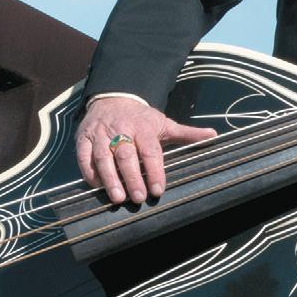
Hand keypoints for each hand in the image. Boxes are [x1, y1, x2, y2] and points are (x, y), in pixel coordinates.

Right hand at [75, 95, 216, 204]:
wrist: (112, 98)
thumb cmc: (141, 117)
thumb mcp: (164, 123)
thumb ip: (186, 133)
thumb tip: (213, 135)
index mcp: (143, 127)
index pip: (150, 151)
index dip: (155, 171)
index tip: (159, 189)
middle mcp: (121, 129)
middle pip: (126, 155)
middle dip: (133, 178)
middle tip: (139, 197)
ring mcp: (100, 134)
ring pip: (103, 157)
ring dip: (111, 178)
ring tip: (118, 198)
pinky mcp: (83, 138)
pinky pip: (84, 157)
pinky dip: (90, 172)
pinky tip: (97, 187)